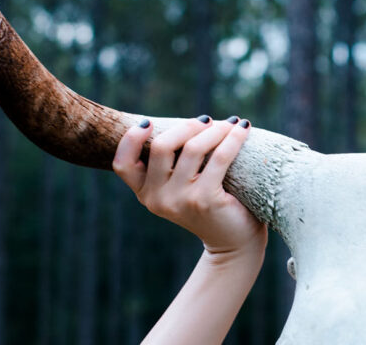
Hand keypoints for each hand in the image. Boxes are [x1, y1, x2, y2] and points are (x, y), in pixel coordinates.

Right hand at [112, 115, 266, 255]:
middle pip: (162, 146)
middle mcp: (157, 199)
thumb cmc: (209, 205)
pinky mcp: (205, 200)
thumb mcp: (181, 187)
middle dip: (187, 126)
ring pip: (192, 148)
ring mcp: (180, 201)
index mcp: (145, 193)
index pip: (123, 164)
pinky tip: (242, 129)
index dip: (130, 140)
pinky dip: (233, 139)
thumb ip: (173, 163)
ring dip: (215, 130)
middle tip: (207, 121)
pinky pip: (219, 158)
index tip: (148, 123)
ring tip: (230, 124)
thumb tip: (190, 121)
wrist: (233, 244)